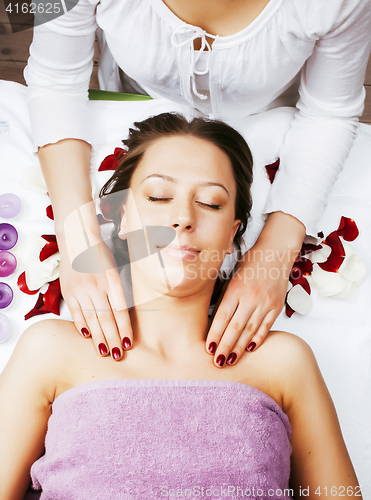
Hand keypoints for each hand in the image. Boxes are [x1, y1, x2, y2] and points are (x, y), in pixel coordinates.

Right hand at [59, 241, 132, 360]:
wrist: (77, 239)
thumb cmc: (100, 255)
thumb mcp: (114, 269)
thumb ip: (118, 291)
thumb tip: (122, 316)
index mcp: (112, 280)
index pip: (121, 310)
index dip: (125, 329)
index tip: (129, 343)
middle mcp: (97, 286)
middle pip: (106, 318)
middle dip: (113, 339)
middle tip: (118, 355)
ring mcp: (80, 289)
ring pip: (91, 318)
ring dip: (98, 337)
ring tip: (105, 352)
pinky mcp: (68, 290)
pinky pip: (76, 312)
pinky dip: (81, 325)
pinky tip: (87, 336)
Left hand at [206, 211, 305, 367]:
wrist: (275, 253)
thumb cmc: (249, 263)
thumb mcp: (232, 276)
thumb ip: (224, 296)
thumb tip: (214, 319)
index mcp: (236, 289)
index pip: (223, 316)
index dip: (214, 334)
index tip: (208, 348)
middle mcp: (251, 297)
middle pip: (235, 327)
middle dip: (225, 347)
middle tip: (217, 363)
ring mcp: (265, 303)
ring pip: (250, 330)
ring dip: (239, 347)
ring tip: (230, 360)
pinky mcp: (277, 306)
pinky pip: (266, 326)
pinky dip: (258, 339)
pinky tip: (250, 349)